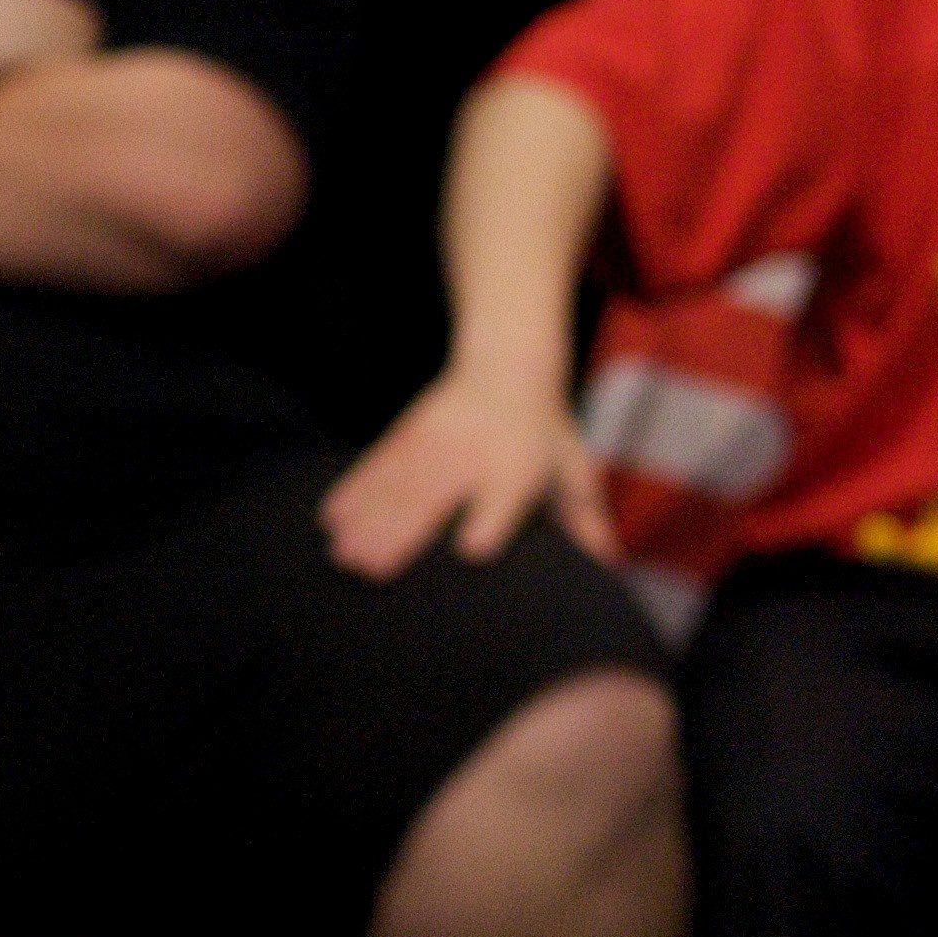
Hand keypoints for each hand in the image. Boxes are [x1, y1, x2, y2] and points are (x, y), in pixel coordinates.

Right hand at [321, 366, 612, 580]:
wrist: (508, 365)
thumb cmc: (545, 434)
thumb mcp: (572, 468)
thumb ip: (585, 519)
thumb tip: (607, 565)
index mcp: (517, 466)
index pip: (504, 496)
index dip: (490, 521)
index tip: (472, 549)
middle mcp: (472, 454)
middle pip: (436, 495)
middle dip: (403, 532)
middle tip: (373, 571)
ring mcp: (433, 443)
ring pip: (395, 484)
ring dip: (366, 521)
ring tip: (344, 556)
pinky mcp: (405, 435)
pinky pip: (374, 466)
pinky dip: (351, 491)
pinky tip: (330, 519)